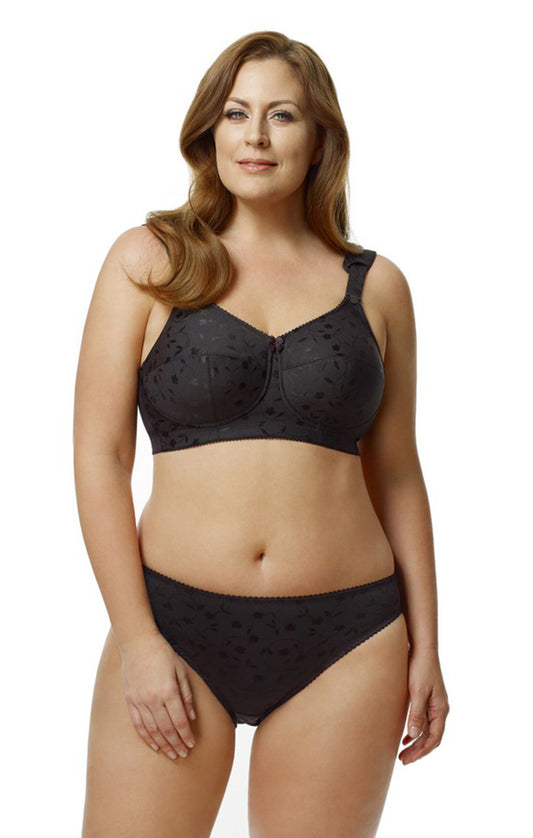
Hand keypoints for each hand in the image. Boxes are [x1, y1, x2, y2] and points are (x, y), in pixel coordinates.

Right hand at [119, 631, 196, 760]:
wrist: (137, 643)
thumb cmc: (163, 654)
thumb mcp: (181, 670)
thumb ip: (186, 695)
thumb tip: (192, 717)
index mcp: (168, 691)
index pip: (179, 721)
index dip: (186, 736)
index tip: (191, 744)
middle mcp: (153, 699)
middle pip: (166, 729)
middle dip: (176, 744)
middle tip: (183, 755)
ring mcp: (140, 701)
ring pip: (152, 730)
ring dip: (163, 745)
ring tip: (171, 754)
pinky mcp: (130, 700)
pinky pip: (138, 724)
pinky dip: (146, 737)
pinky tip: (154, 745)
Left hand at [398, 648, 449, 764]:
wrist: (422, 649)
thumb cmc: (420, 668)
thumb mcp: (417, 692)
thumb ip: (416, 714)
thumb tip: (414, 736)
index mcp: (440, 709)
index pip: (435, 738)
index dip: (422, 751)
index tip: (409, 759)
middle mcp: (440, 709)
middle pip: (431, 737)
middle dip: (418, 750)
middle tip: (403, 760)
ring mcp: (434, 704)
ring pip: (427, 730)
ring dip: (416, 742)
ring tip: (403, 752)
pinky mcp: (426, 698)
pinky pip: (424, 721)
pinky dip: (416, 731)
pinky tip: (406, 736)